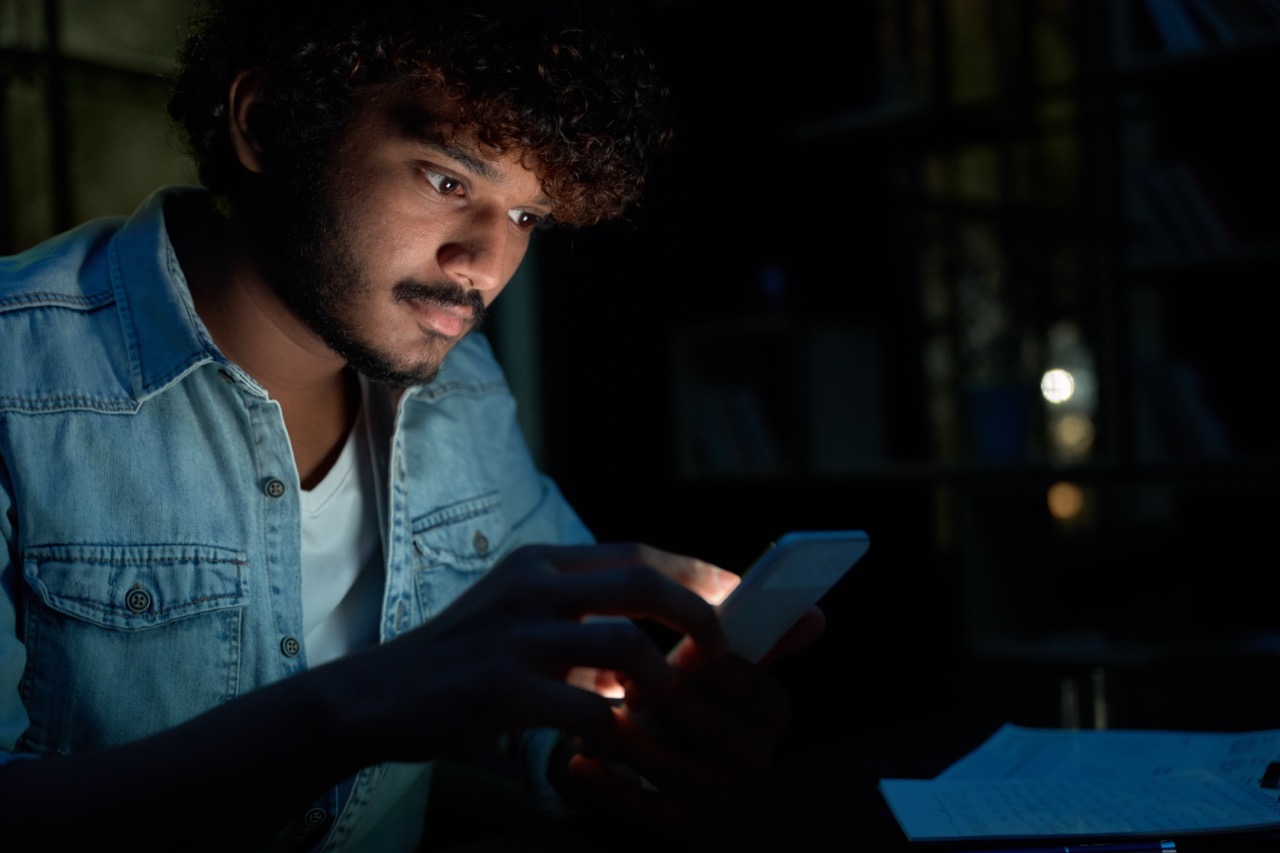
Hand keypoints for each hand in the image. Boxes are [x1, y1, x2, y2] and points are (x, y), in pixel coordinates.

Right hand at [325, 543, 736, 764]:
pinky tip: (621, 744)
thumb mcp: (518, 618)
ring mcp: (518, 636)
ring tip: (673, 708)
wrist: (376, 696)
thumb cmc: (459, 662)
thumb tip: (645, 649)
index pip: (638, 554)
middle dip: (701, 616)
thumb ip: (578, 622)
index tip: (738, 595)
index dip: (696, 572)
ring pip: (627, 646)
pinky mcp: (502, 689)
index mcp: (541, 564)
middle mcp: (534, 587)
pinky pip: (587, 710)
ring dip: (665, 681)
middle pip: (645, 583)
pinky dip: (618, 730)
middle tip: (725, 652)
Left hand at [554, 607, 825, 825]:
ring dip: (642, 746)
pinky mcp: (685, 824)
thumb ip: (744, 626)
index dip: (730, 675)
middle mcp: (754, 758)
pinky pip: (654, 815)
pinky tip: (582, 760)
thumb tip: (814, 615)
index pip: (768, 698)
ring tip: (604, 719)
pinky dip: (616, 789)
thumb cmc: (672, 681)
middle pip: (728, 736)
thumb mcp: (703, 653)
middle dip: (679, 706)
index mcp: (768, 712)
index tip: (686, 652)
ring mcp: (721, 795)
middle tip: (633, 682)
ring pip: (688, 776)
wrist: (626, 733)